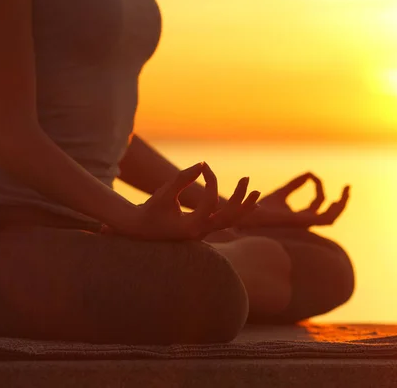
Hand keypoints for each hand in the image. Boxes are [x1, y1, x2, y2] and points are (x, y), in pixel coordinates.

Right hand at [107, 162, 260, 239]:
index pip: (210, 203)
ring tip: (257, 193)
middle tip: (247, 179)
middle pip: (228, 217)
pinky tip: (251, 205)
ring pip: (230, 222)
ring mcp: (203, 233)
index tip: (204, 167)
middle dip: (240, 199)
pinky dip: (238, 213)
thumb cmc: (149, 210)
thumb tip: (202, 164)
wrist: (139, 229)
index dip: (211, 183)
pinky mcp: (203, 229)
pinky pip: (226, 222)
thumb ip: (183, 179)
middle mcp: (200, 232)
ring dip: (244, 207)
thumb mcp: (164, 193)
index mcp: (191, 227)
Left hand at [235, 172, 349, 228]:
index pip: (317, 203)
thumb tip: (309, 173)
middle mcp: (305, 222)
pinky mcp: (303, 223)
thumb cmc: (261, 207)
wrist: (250, 214)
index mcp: (300, 216)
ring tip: (346, 190)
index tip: (311, 175)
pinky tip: (329, 194)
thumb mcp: (281, 192)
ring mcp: (305, 224)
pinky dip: (330, 207)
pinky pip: (325, 219)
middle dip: (341, 202)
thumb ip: (295, 184)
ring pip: (331, 218)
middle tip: (347, 187)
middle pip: (330, 214)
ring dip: (341, 205)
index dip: (318, 187)